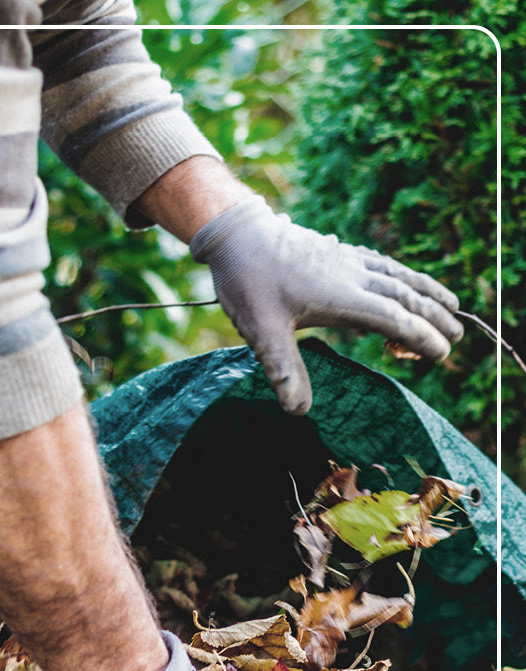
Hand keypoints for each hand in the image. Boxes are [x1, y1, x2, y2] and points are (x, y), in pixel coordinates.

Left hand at [190, 194, 463, 414]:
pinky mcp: (338, 253)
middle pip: (406, 297)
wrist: (238, 234)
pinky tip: (405, 282)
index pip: (395, 319)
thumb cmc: (248, 282)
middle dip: (435, 318)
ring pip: (400, 276)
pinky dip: (403, 276)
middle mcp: (354, 276)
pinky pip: (383, 265)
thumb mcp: (261, 332)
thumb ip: (284, 370)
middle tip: (457, 340)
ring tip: (451, 306)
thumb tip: (299, 412)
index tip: (440, 354)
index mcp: (343, 296)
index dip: (421, 337)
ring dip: (427, 292)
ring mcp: (348, 261)